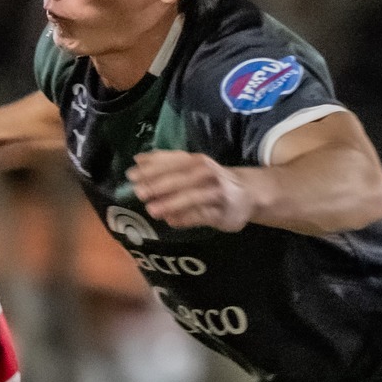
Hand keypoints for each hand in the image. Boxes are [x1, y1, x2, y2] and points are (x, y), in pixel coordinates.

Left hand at [127, 150, 256, 231]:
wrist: (250, 193)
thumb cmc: (212, 180)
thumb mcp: (192, 167)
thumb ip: (167, 162)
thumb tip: (138, 160)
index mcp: (197, 161)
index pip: (173, 161)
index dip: (152, 166)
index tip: (132, 174)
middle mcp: (207, 174)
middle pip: (181, 178)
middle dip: (159, 184)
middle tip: (139, 192)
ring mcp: (216, 193)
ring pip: (192, 197)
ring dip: (171, 203)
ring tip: (152, 210)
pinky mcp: (222, 213)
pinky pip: (202, 216)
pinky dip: (186, 219)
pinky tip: (171, 221)